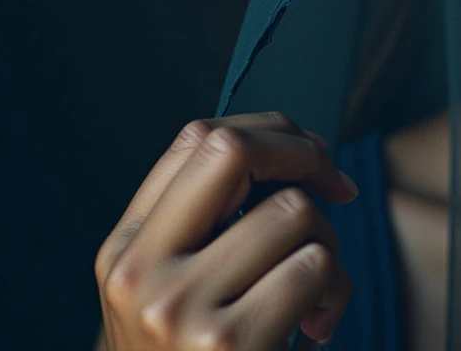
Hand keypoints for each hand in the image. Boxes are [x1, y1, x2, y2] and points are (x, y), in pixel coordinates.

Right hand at [94, 111, 360, 349]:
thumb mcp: (177, 290)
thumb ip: (212, 224)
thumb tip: (298, 148)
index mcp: (124, 249)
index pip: (194, 139)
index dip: (268, 130)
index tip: (310, 154)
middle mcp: (139, 272)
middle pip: (232, 150)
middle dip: (302, 156)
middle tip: (337, 187)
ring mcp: (178, 307)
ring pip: (293, 214)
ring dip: (328, 247)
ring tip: (314, 293)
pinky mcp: (227, 344)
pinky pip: (314, 268)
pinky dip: (335, 292)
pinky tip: (315, 328)